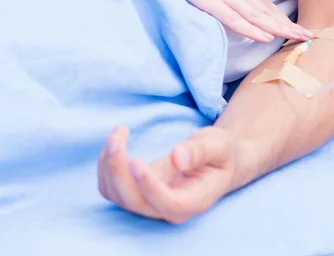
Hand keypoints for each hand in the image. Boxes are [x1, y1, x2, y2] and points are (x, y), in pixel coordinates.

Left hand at [98, 126, 248, 223]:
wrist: (217, 160)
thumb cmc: (220, 153)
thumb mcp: (218, 145)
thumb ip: (200, 151)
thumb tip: (177, 157)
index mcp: (194, 201)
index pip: (167, 203)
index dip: (148, 186)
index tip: (136, 159)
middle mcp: (169, 209)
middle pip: (135, 202)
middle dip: (119, 169)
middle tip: (118, 134)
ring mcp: (151, 203)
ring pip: (118, 196)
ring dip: (110, 164)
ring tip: (119, 131)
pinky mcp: (138, 193)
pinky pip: (112, 188)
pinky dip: (107, 165)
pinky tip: (116, 142)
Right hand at [142, 0, 311, 41]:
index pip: (259, 0)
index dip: (277, 14)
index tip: (294, 24)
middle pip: (263, 8)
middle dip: (285, 24)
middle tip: (308, 36)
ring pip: (254, 14)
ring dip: (276, 27)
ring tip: (297, 38)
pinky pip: (231, 16)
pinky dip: (249, 27)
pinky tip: (264, 36)